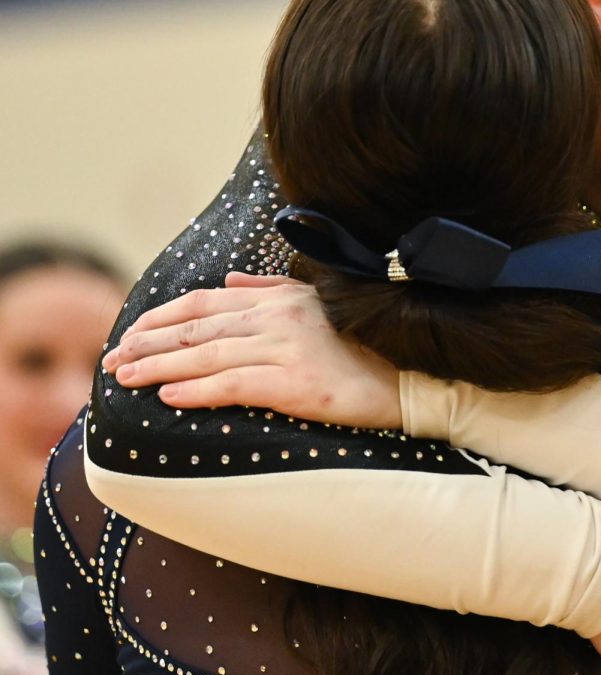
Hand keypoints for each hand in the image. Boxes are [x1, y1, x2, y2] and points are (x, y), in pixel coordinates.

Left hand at [101, 273, 401, 426]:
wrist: (413, 379)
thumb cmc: (367, 346)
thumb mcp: (320, 303)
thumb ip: (273, 288)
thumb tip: (230, 277)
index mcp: (282, 298)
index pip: (207, 301)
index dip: (163, 317)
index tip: (131, 333)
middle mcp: (281, 317)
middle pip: (199, 328)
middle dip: (149, 343)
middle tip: (113, 360)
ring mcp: (289, 349)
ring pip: (209, 355)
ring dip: (161, 366)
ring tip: (126, 379)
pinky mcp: (298, 384)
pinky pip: (236, 384)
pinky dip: (198, 389)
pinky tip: (169, 396)